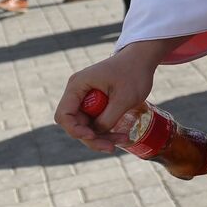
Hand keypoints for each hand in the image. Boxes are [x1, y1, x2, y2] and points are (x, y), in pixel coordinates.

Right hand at [56, 39, 173, 152]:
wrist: (142, 59)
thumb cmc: (134, 73)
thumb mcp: (123, 98)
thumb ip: (107, 118)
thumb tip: (96, 134)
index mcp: (78, 85)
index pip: (64, 115)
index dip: (75, 130)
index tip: (93, 136)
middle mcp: (77, 92)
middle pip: (75, 125)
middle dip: (92, 138)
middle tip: (112, 147)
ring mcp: (85, 98)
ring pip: (86, 126)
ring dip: (102, 137)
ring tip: (124, 139)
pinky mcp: (95, 103)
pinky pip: (95, 122)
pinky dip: (106, 130)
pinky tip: (121, 136)